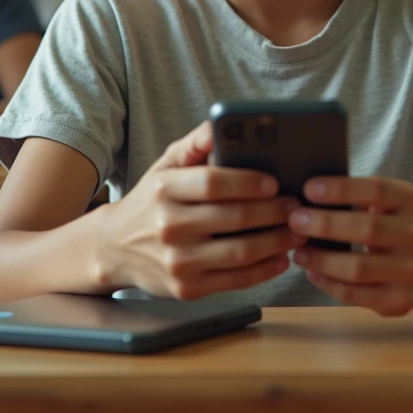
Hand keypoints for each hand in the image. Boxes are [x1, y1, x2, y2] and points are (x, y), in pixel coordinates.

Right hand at [96, 120, 304, 298]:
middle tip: (297, 205)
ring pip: (240, 252)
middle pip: (234, 218)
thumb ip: (195, 143)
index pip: (213, 183)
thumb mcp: (165, 165)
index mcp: (164, 189)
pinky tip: (281, 257)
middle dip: (274, 212)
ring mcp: (177, 261)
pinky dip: (265, 270)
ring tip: (298, 231)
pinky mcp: (187, 289)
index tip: (275, 182)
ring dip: (277, 242)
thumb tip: (220, 123)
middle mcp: (169, 226)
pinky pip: (236, 280)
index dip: (248, 182)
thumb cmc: (151, 200)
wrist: (114, 248)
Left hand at [288, 176, 412, 315]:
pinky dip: (327, 282)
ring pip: (358, 268)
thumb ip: (353, 198)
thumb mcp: (383, 204)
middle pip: (368, 228)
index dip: (341, 189)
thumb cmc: (389, 226)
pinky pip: (354, 294)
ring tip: (297, 251)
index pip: (376, 190)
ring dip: (321, 259)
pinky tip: (311, 271)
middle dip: (325, 225)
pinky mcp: (399, 301)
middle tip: (294, 220)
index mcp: (407, 201)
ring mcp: (410, 271)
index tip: (308, 189)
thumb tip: (304, 199)